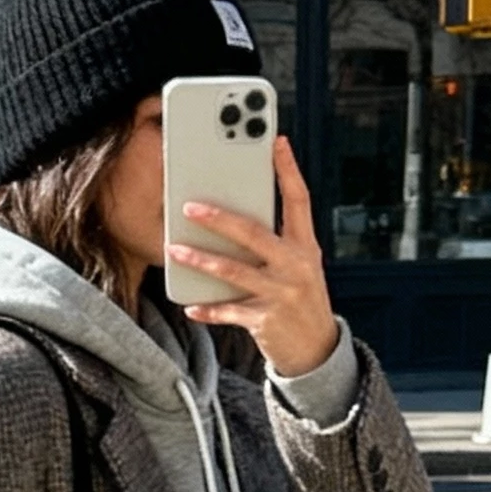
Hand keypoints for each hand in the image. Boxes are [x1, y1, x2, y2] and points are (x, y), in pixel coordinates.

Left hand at [171, 134, 339, 377]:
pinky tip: (190, 305)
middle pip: (253, 233)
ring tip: (174, 250)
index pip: (299, 200)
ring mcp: (280, 294)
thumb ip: (277, 240)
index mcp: (305, 246)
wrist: (316, 349)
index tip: (276, 141)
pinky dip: (208, 308)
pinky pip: (228, 311)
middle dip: (219, 218)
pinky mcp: (265, 321)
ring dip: (200, 260)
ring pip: (233, 271)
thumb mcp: (300, 265)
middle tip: (189, 207)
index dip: (288, 170)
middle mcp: (295, 266)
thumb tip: (237, 215)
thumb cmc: (300, 298)